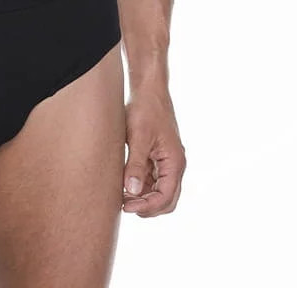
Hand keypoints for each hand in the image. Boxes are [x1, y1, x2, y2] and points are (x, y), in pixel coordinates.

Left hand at [122, 85, 185, 216]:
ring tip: (122, 196)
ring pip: (159, 191)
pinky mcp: (158, 156)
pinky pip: (153, 179)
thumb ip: (135, 165)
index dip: (147, 206)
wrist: (148, 88)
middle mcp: (175, 164)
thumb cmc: (145, 109)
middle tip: (125, 206)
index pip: (165, 197)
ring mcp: (167, 161)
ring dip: (144, 197)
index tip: (127, 207)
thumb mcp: (138, 137)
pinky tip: (125, 183)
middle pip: (166, 199)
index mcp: (175, 162)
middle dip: (147, 206)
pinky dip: (141, 185)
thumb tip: (132, 192)